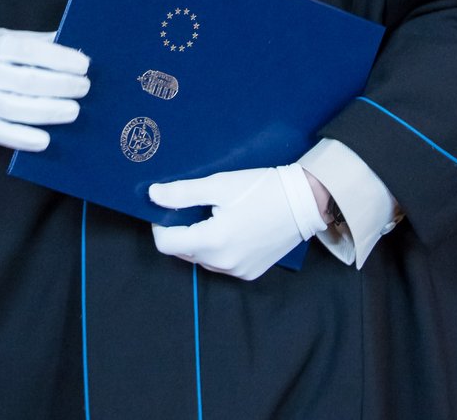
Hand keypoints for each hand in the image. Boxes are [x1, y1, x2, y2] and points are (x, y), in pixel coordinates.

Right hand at [0, 28, 89, 152]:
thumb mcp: (8, 37)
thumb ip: (39, 43)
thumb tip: (76, 51)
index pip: (30, 51)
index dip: (59, 59)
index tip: (84, 65)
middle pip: (26, 82)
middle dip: (61, 86)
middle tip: (84, 87)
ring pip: (16, 110)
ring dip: (50, 112)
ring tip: (74, 110)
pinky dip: (24, 139)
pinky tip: (45, 140)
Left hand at [149, 164, 326, 280]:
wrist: (304, 201)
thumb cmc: (261, 188)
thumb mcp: (220, 184)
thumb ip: (183, 193)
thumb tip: (153, 195)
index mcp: (213, 242)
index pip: (166, 243)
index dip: (160, 224)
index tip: (167, 207)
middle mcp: (223, 264)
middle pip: (184, 251)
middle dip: (181, 230)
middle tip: (192, 205)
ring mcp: (238, 271)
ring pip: (202, 258)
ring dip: (199, 240)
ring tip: (214, 214)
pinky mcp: (250, 273)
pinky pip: (221, 263)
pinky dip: (218, 248)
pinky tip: (231, 227)